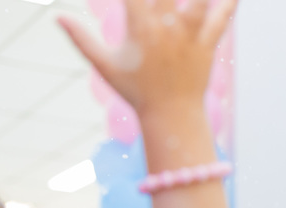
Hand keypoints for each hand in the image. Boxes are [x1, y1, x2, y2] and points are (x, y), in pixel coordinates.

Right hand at [59, 0, 236, 113]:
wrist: (170, 117)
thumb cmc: (136, 91)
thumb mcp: (105, 66)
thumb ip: (81, 39)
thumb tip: (56, 17)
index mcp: (141, 28)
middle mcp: (167, 27)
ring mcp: (190, 35)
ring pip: (199, 0)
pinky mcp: (208, 45)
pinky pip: (221, 18)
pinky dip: (229, 3)